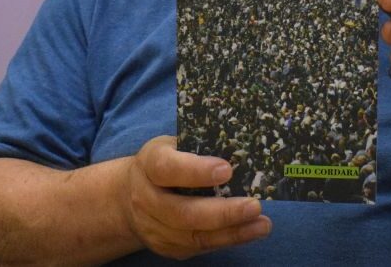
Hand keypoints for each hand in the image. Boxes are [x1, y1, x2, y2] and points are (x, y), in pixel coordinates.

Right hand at [124, 136, 270, 258]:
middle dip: (222, 212)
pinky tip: (249, 232)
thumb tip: (243, 145)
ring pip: (194, 235)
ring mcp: (154, 228)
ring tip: (261, 224)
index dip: (196, 171)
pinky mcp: (166, 247)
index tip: (227, 170)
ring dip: (232, 232)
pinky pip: (199, 247)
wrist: (129, 195)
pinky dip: (227, 240)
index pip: (168, 169)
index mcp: (149, 164)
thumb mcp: (174, 144)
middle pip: (182, 212)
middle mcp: (146, 199)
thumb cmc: (166, 161)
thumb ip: (201, 145)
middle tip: (254, 206)